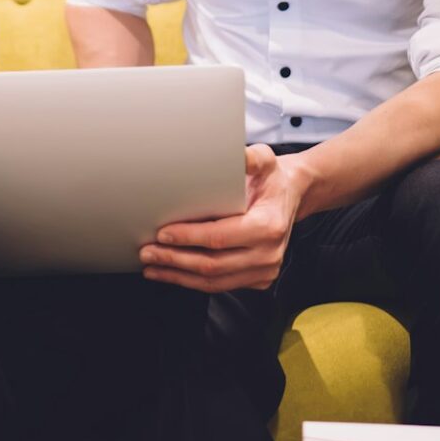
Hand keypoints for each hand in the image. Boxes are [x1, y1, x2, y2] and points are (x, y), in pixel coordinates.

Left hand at [140, 145, 308, 291]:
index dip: (188, 237)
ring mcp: (265, 271)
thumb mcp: (266, 160)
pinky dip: (193, 281)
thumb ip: (252, 158)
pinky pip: (221, 285)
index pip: (219, 237)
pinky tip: (173, 273)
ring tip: (152, 266)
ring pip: (214, 281)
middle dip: (175, 260)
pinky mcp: (259, 280)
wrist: (292, 196)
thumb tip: (237, 155)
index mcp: (268, 226)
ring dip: (179, 276)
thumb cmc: (272, 179)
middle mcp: (269, 254)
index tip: (162, 234)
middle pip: (213, 264)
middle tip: (147, 252)